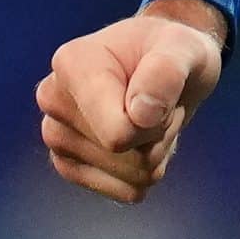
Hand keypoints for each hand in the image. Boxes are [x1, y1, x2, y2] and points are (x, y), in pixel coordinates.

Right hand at [36, 2, 225, 203]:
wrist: (163, 67)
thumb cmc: (172, 51)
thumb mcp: (185, 46)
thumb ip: (167, 71)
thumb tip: (142, 116)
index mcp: (71, 64)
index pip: (118, 133)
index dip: (157, 120)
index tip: (161, 88)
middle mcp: (53, 101)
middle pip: (123, 154)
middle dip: (157, 133)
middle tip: (159, 100)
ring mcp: (57, 137)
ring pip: (129, 177)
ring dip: (155, 152)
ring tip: (151, 116)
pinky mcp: (69, 165)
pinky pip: (127, 192)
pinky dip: (147, 172)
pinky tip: (142, 139)